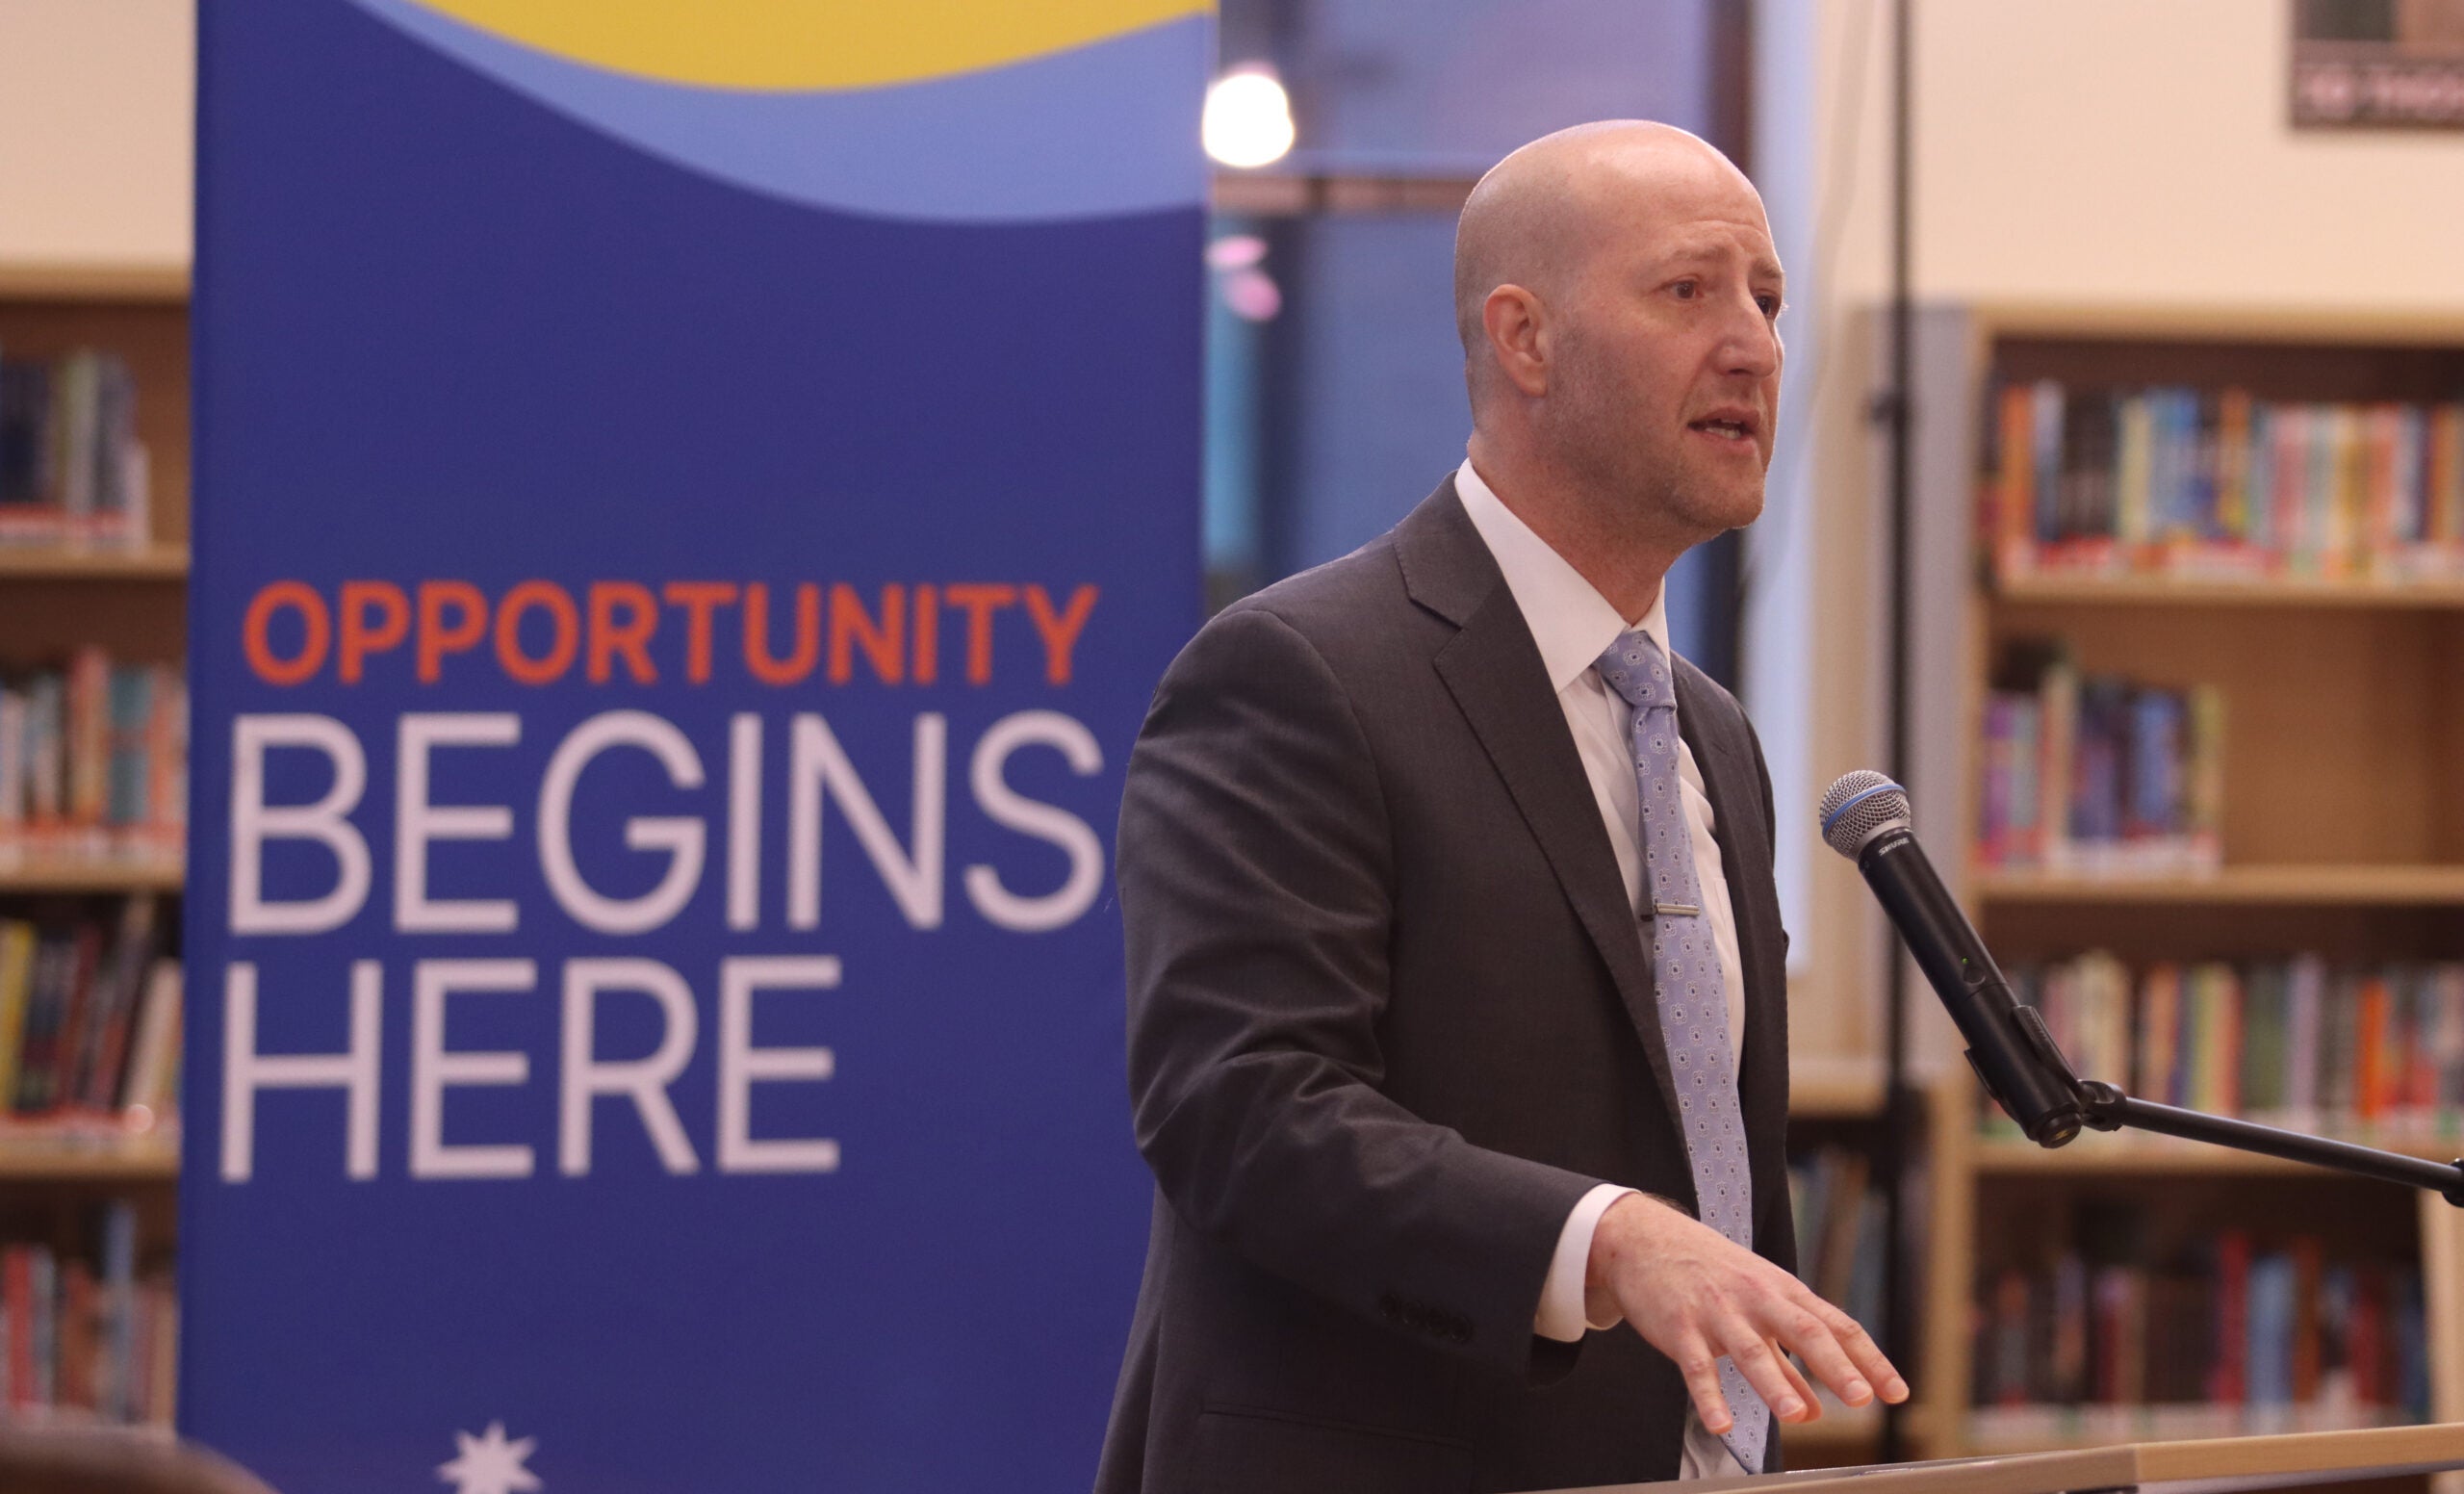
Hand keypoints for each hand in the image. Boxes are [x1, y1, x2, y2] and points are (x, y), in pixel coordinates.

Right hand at [1584, 1193, 1907, 1435]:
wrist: (1647, 1238)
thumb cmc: (1711, 1275)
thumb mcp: (1757, 1310)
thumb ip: (1787, 1362)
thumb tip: (1817, 1411)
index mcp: (1783, 1292)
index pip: (1836, 1325)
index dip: (1869, 1359)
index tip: (1896, 1392)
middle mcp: (1756, 1298)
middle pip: (1803, 1330)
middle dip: (1834, 1365)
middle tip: (1860, 1398)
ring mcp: (1717, 1311)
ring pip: (1750, 1348)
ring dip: (1774, 1382)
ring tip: (1794, 1415)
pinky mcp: (1680, 1326)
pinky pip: (1696, 1365)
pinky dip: (1709, 1396)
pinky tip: (1722, 1424)